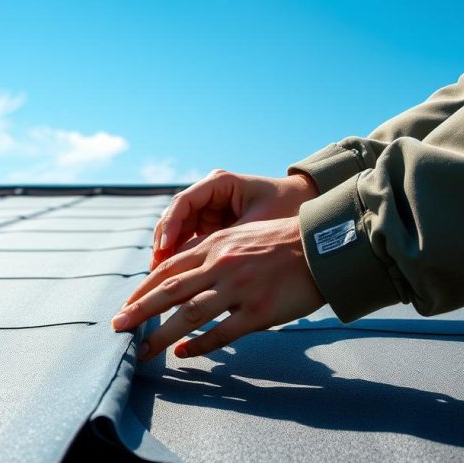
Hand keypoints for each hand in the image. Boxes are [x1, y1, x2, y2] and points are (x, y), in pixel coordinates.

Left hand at [113, 216, 323, 359]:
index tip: (125, 305)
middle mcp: (221, 265)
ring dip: (161, 335)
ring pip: (189, 315)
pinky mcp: (260, 311)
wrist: (325, 245)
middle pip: (169, 292)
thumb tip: (186, 275)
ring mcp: (240, 289)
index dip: (142, 289)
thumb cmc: (283, 242)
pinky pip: (222, 333)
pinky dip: (200, 345)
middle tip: (117, 329)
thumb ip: (213, 252)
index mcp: (215, 245)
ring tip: (143, 351)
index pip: (167, 269)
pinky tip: (183, 354)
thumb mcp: (240, 236)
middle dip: (139, 312)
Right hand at [151, 169, 318, 269]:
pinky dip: (182, 260)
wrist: (309, 217)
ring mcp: (208, 211)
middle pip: (174, 218)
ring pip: (178, 232)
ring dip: (168, 254)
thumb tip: (203, 266)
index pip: (183, 202)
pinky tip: (176, 279)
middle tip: (154, 270)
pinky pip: (190, 242)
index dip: (170, 225)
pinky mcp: (212, 228)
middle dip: (163, 244)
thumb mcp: (258, 226)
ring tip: (160, 278)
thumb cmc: (286, 213)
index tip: (165, 248)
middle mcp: (209, 194)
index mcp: (219, 183)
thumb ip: (229, 243)